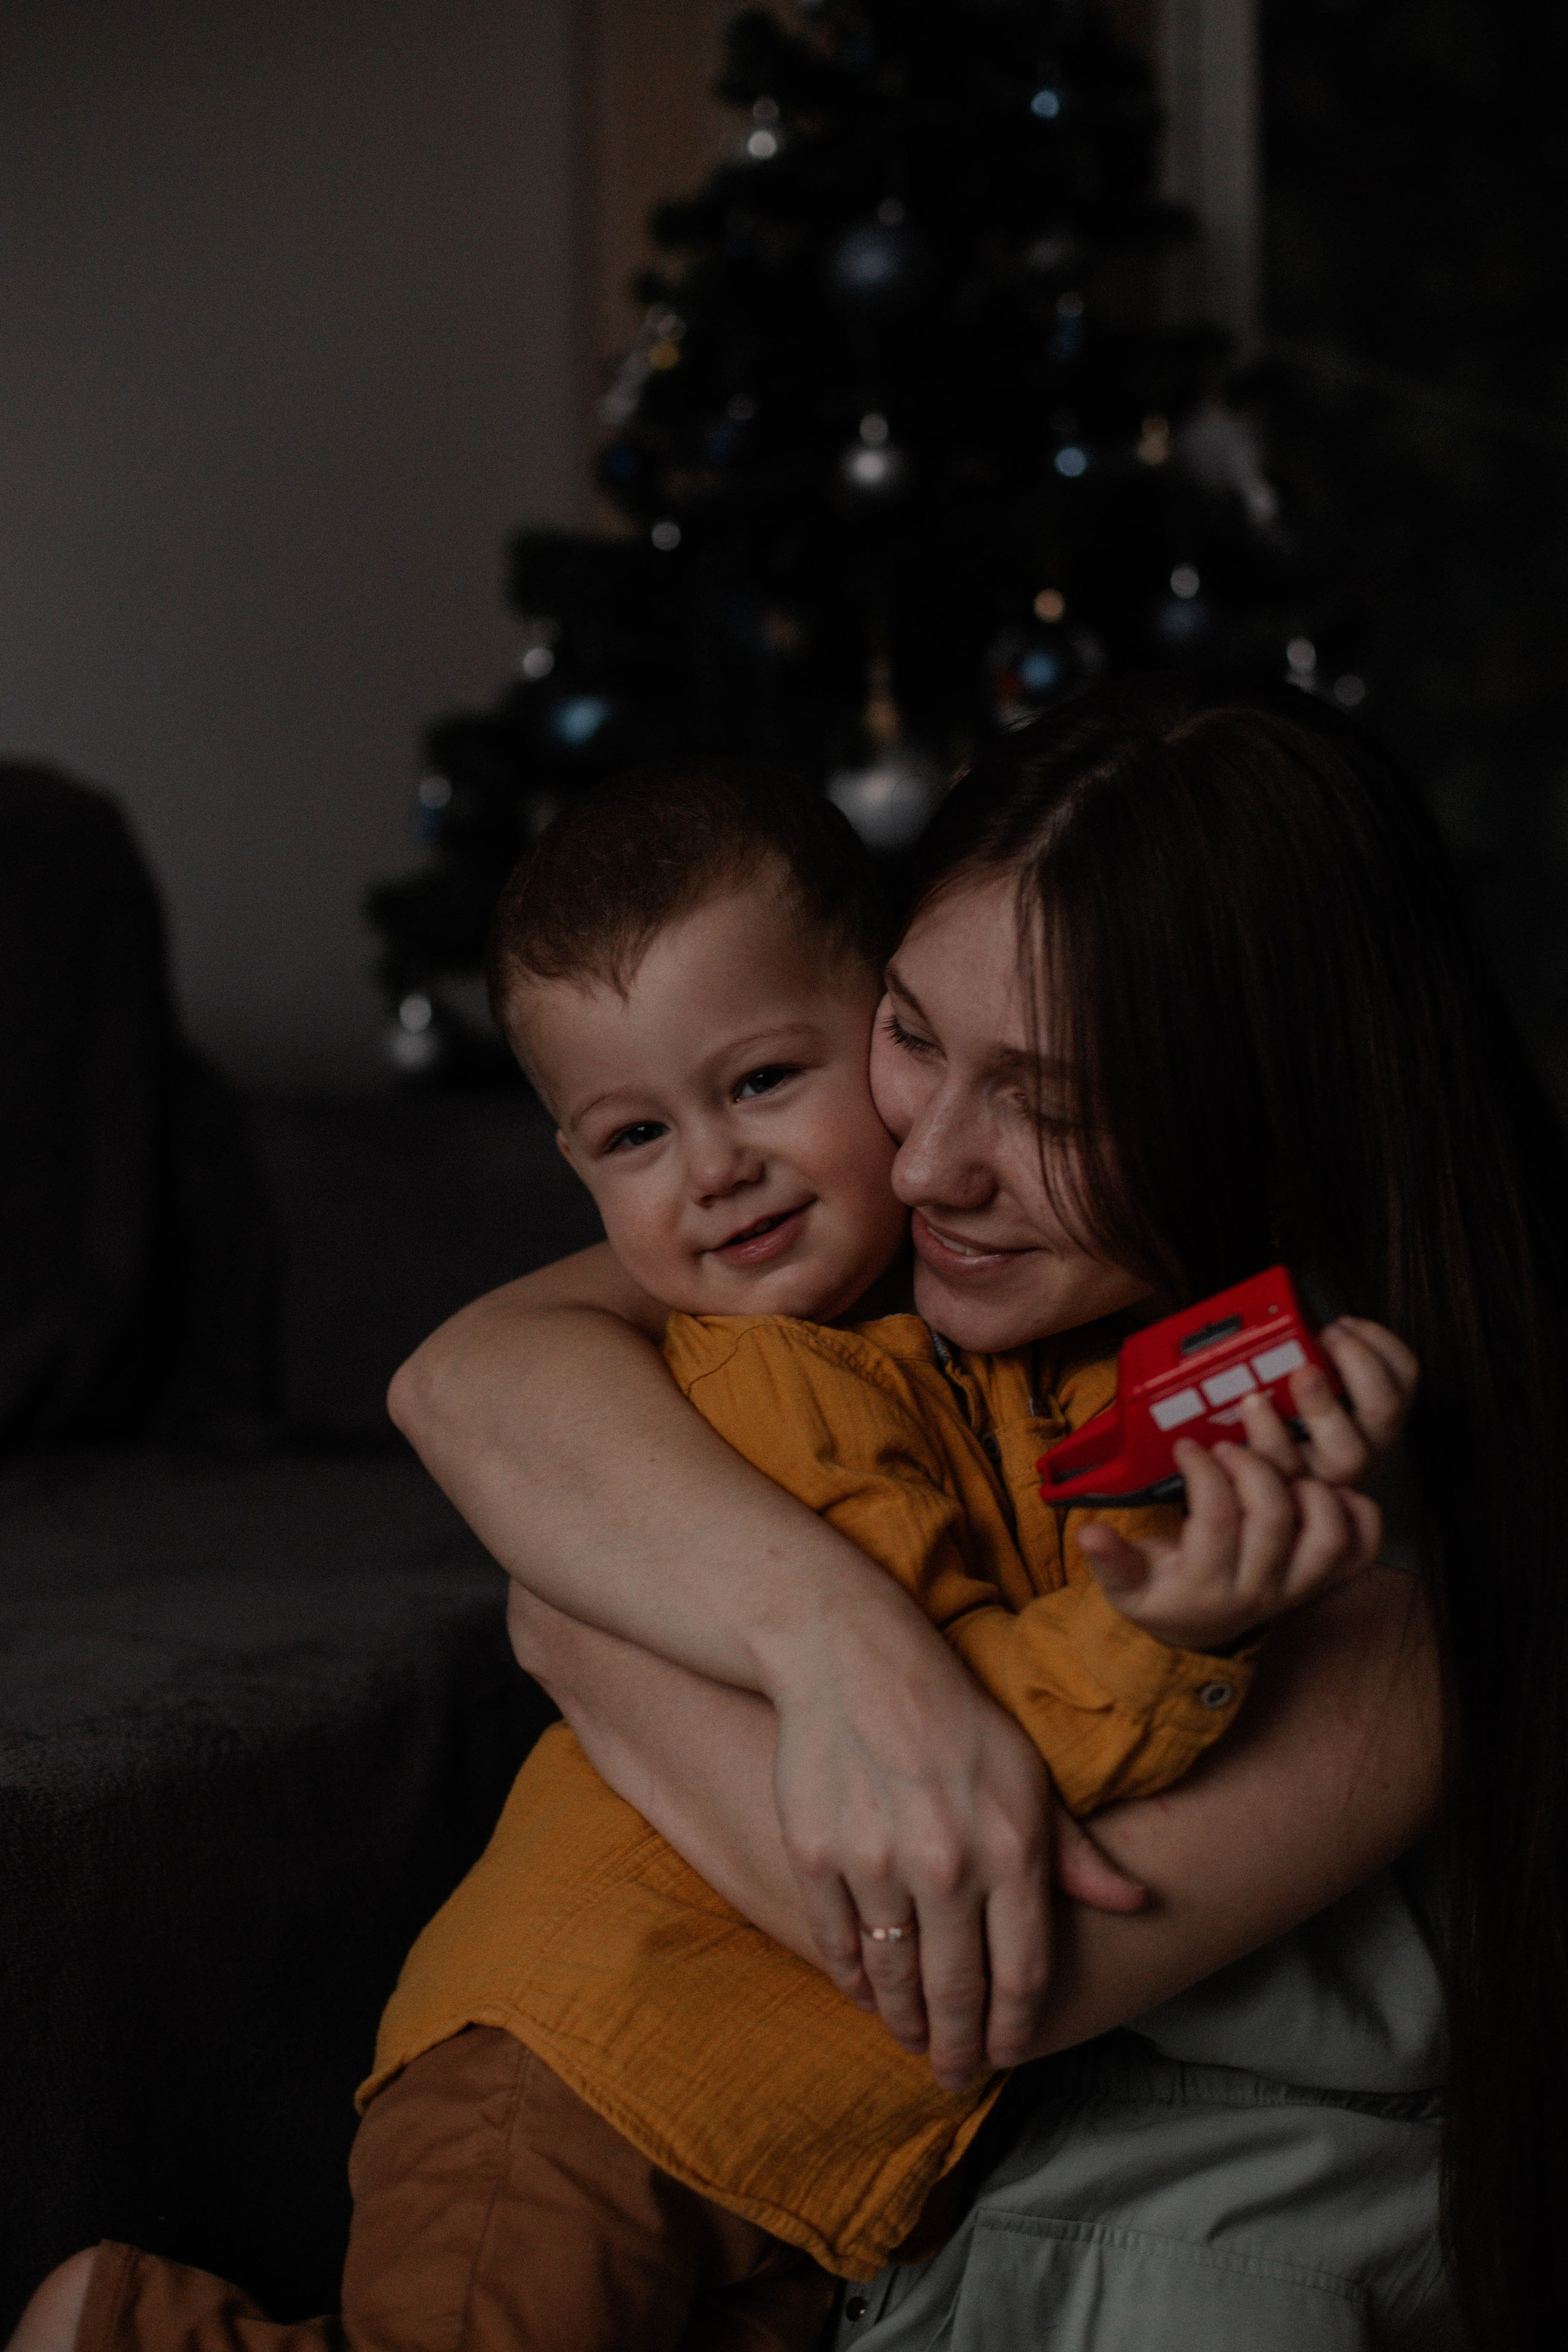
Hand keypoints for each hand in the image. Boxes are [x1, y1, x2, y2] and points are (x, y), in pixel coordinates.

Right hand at [769, 1589, 1143, 2086]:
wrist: (852, 1657)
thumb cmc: (954, 1715)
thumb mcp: (1029, 1774)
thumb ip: (1075, 1850)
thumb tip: (1136, 1902)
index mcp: (1011, 1846)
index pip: (1023, 1971)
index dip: (1016, 2027)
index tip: (1007, 2056)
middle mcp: (947, 1864)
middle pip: (957, 1989)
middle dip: (956, 2047)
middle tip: (952, 2075)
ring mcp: (876, 1861)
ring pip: (893, 1976)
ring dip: (904, 2020)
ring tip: (911, 2038)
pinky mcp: (817, 1853)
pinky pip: (837, 1941)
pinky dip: (852, 1978)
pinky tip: (864, 1991)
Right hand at [1074, 1316, 1416, 1654]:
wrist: (1200, 1632)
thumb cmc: (1163, 1594)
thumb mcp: (1127, 1585)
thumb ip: (1110, 1560)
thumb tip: (1089, 1532)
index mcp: (1209, 1587)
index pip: (1217, 1520)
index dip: (1204, 1471)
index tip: (1188, 1446)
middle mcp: (1262, 1589)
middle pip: (1274, 1517)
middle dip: (1251, 1465)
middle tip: (1230, 1444)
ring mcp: (1301, 1585)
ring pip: (1328, 1531)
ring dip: (1308, 1484)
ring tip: (1279, 1461)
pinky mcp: (1328, 1577)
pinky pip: (1363, 1545)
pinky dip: (1357, 1509)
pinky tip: (1325, 1484)